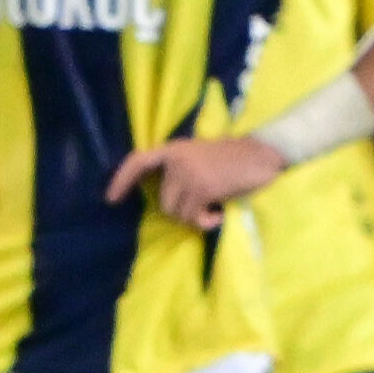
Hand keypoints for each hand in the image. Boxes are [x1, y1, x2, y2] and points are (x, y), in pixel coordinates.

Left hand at [107, 132, 284, 229]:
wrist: (262, 154)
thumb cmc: (234, 160)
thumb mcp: (200, 158)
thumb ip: (179, 171)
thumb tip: (165, 201)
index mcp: (175, 149)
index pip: (139, 161)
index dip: (122, 180)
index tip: (111, 199)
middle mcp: (177, 160)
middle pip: (164, 202)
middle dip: (182, 211)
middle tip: (203, 207)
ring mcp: (189, 173)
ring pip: (178, 213)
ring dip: (196, 217)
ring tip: (214, 207)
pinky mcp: (203, 188)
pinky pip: (195, 219)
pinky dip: (207, 223)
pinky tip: (219, 215)